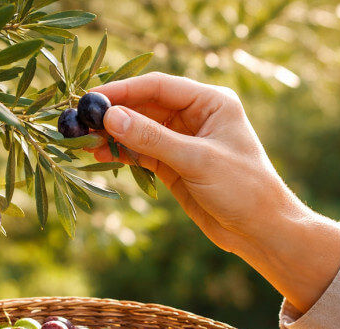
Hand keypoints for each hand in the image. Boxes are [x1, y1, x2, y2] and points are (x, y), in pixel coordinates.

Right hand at [87, 73, 339, 313]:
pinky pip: (141, 152)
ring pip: (139, 130)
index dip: (124, 91)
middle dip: (114, 113)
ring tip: (82, 140)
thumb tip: (111, 118)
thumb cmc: (242, 188)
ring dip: (113, 134)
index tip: (92, 99)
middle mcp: (195, 116)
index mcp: (210, 102)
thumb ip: (152, 138)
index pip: (159, 87)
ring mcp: (183, 141)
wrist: (259, 230)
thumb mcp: (196, 160)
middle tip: (80, 120)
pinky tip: (98, 155)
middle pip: (145, 106)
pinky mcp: (174, 165)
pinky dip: (121, 154)